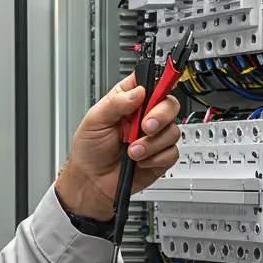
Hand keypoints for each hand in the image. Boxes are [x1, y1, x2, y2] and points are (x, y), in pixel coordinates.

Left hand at [54, 73, 181, 219]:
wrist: (91, 180)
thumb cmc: (89, 149)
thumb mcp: (94, 120)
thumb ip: (115, 103)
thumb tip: (137, 92)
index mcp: (129, 100)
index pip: (150, 82)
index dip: (158, 82)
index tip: (157, 89)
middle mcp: (145, 115)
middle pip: (170, 104)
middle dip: (160, 116)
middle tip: (144, 126)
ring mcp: (154, 136)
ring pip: (173, 130)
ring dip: (151, 143)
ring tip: (131, 151)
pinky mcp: (160, 155)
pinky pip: (171, 152)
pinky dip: (154, 158)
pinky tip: (138, 161)